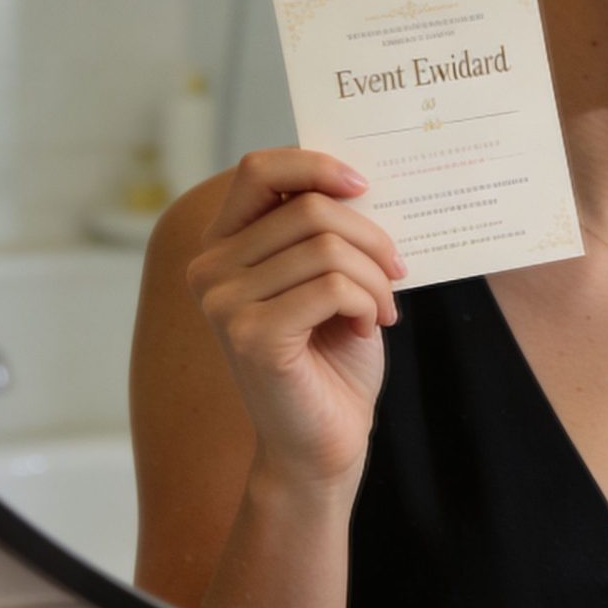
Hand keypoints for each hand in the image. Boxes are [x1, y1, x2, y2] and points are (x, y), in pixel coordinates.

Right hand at [185, 149, 406, 493]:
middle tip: (396, 272)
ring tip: (383, 307)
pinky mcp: (252, 336)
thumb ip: (323, 229)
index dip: (315, 164)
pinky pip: (332, 287)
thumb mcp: (325, 277)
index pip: (258, 170)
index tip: (363, 185)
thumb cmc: (331, 358)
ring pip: (326, 247)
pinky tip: (369, 327)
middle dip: (371, 237)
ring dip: (375, 277)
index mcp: (223, 246)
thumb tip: (357, 177)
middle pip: (309, 208)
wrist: (324, 443)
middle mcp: (210, 270)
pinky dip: (368, 302)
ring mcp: (224, 304)